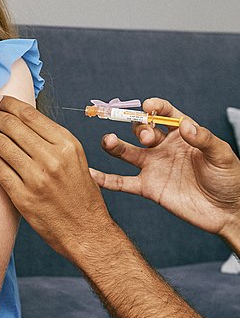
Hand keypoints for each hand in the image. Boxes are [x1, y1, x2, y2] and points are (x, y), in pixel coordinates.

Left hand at [0, 96, 111, 258]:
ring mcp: (37, 177)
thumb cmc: (80, 195)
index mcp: (66, 144)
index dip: (9, 104)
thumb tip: (24, 121)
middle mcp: (52, 157)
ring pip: (1, 144)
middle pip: (12, 126)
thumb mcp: (76, 159)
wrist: (86, 231)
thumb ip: (53, 140)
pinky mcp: (23, 196)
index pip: (30, 115)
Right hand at [92, 97, 239, 240]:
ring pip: (127, 152)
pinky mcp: (148, 188)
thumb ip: (204, 139)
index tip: (149, 106)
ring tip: (107, 141)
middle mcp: (164, 147)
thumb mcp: (222, 155)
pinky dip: (106, 179)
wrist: (228, 212)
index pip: (164, 113)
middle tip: (147, 138)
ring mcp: (154, 167)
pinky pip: (123, 182)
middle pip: (142, 130)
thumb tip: (185, 125)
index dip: (155, 107)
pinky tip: (91, 174)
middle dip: (140, 129)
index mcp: (182, 134)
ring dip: (114, 145)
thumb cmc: (230, 179)